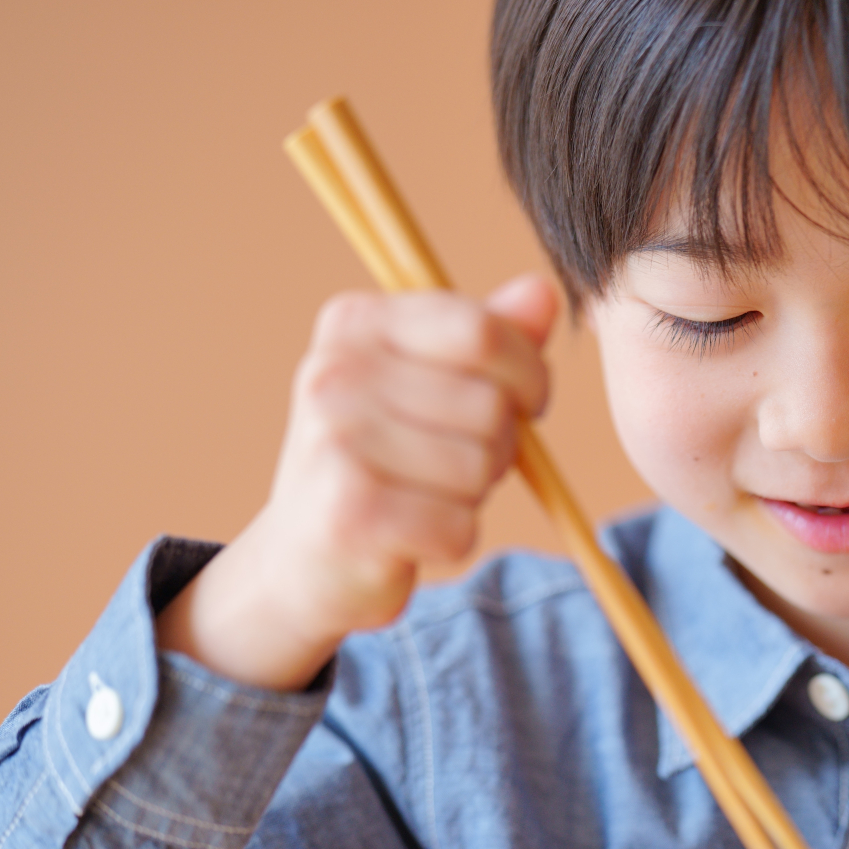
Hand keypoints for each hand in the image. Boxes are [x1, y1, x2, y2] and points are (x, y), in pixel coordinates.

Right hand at [158, 274, 556, 689]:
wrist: (305, 557)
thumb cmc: (384, 459)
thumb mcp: (432, 382)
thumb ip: (489, 337)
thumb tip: (543, 291)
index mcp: (354, 324)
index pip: (480, 330)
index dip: (527, 371)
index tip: (525, 399)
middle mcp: (334, 374)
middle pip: (490, 404)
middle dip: (498, 443)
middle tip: (455, 464)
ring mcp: (335, 442)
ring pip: (481, 466)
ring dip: (475, 494)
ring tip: (428, 496)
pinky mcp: (350, 514)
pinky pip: (460, 527)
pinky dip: (454, 539)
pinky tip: (413, 535)